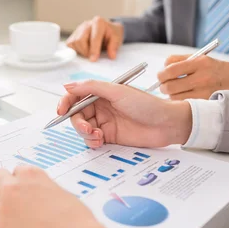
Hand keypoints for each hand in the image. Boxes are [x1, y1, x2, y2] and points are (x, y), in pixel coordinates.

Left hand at [0, 167, 123, 227]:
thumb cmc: (75, 223)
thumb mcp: (61, 193)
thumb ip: (42, 189)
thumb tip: (36, 195)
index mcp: (31, 175)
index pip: (17, 170)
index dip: (20, 180)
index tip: (22, 187)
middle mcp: (13, 187)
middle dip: (4, 185)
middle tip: (11, 196)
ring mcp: (2, 207)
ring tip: (5, 209)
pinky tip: (1, 220)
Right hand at [58, 80, 192, 148]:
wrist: (167, 124)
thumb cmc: (147, 104)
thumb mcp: (117, 91)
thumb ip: (91, 88)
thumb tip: (68, 86)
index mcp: (102, 93)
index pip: (76, 96)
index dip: (66, 102)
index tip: (61, 110)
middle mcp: (101, 107)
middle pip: (77, 115)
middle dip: (78, 123)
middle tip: (87, 129)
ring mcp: (105, 122)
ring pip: (83, 129)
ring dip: (85, 134)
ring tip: (98, 136)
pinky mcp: (110, 137)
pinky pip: (92, 140)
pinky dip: (92, 142)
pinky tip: (101, 141)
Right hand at [66, 16, 123, 61]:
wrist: (107, 30)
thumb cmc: (111, 34)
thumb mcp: (117, 38)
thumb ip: (114, 46)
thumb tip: (111, 56)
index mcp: (98, 22)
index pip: (94, 37)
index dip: (94, 50)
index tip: (93, 59)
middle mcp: (86, 24)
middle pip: (80, 40)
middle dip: (86, 52)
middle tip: (93, 56)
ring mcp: (78, 29)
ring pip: (74, 43)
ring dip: (81, 51)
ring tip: (89, 51)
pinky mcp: (73, 35)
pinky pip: (69, 44)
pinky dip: (75, 50)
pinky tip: (83, 50)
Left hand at [157, 55, 228, 99]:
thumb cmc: (216, 69)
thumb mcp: (201, 58)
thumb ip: (180, 60)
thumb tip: (163, 67)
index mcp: (200, 63)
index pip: (170, 69)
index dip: (161, 74)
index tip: (161, 76)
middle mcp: (202, 78)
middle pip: (169, 86)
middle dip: (163, 86)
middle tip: (166, 85)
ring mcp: (204, 92)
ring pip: (175, 98)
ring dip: (172, 95)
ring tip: (178, 91)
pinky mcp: (206, 103)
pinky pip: (185, 105)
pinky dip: (181, 102)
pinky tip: (185, 97)